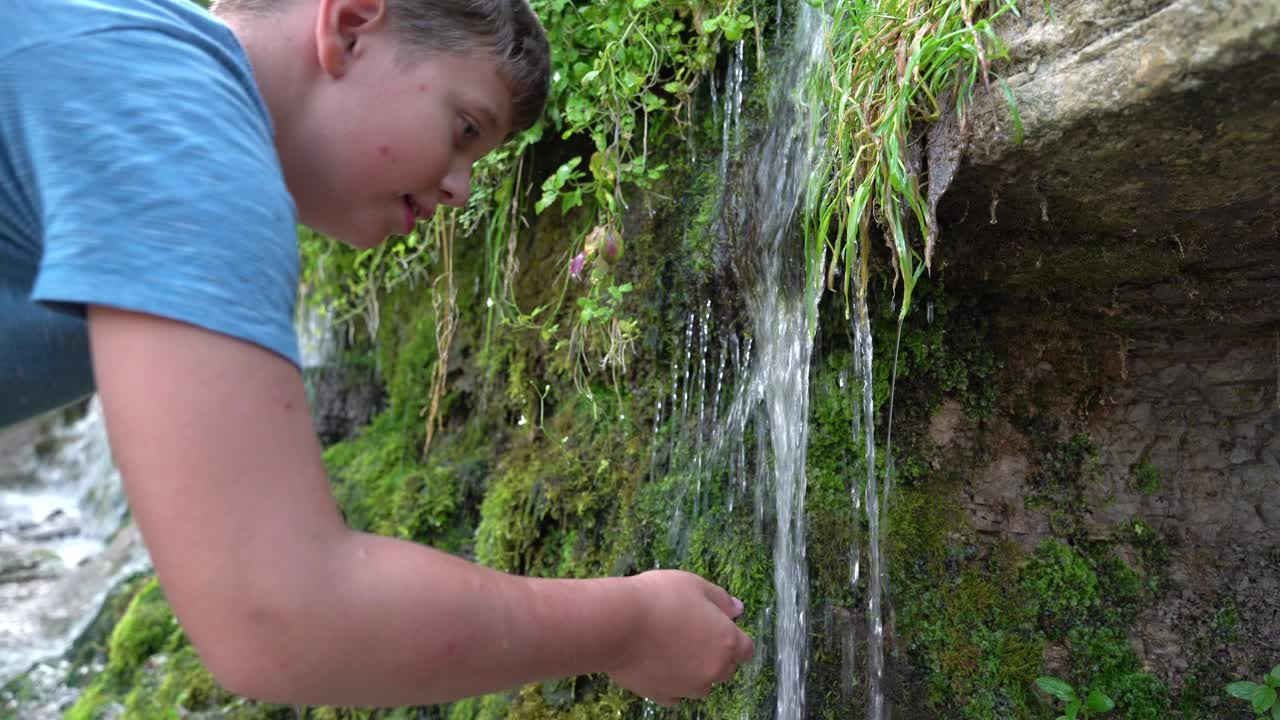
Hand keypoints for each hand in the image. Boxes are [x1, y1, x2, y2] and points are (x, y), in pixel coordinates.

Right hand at [608, 570, 754, 705]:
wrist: (619, 623)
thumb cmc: (659, 598)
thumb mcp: (694, 585)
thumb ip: (721, 599)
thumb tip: (737, 609)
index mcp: (726, 641)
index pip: (746, 649)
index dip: (735, 638)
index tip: (720, 628)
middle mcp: (712, 669)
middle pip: (726, 669)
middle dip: (716, 655)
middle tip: (692, 633)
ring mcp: (688, 686)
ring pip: (701, 685)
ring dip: (695, 672)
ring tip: (672, 649)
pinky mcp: (662, 695)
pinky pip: (675, 695)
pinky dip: (671, 684)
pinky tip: (658, 665)